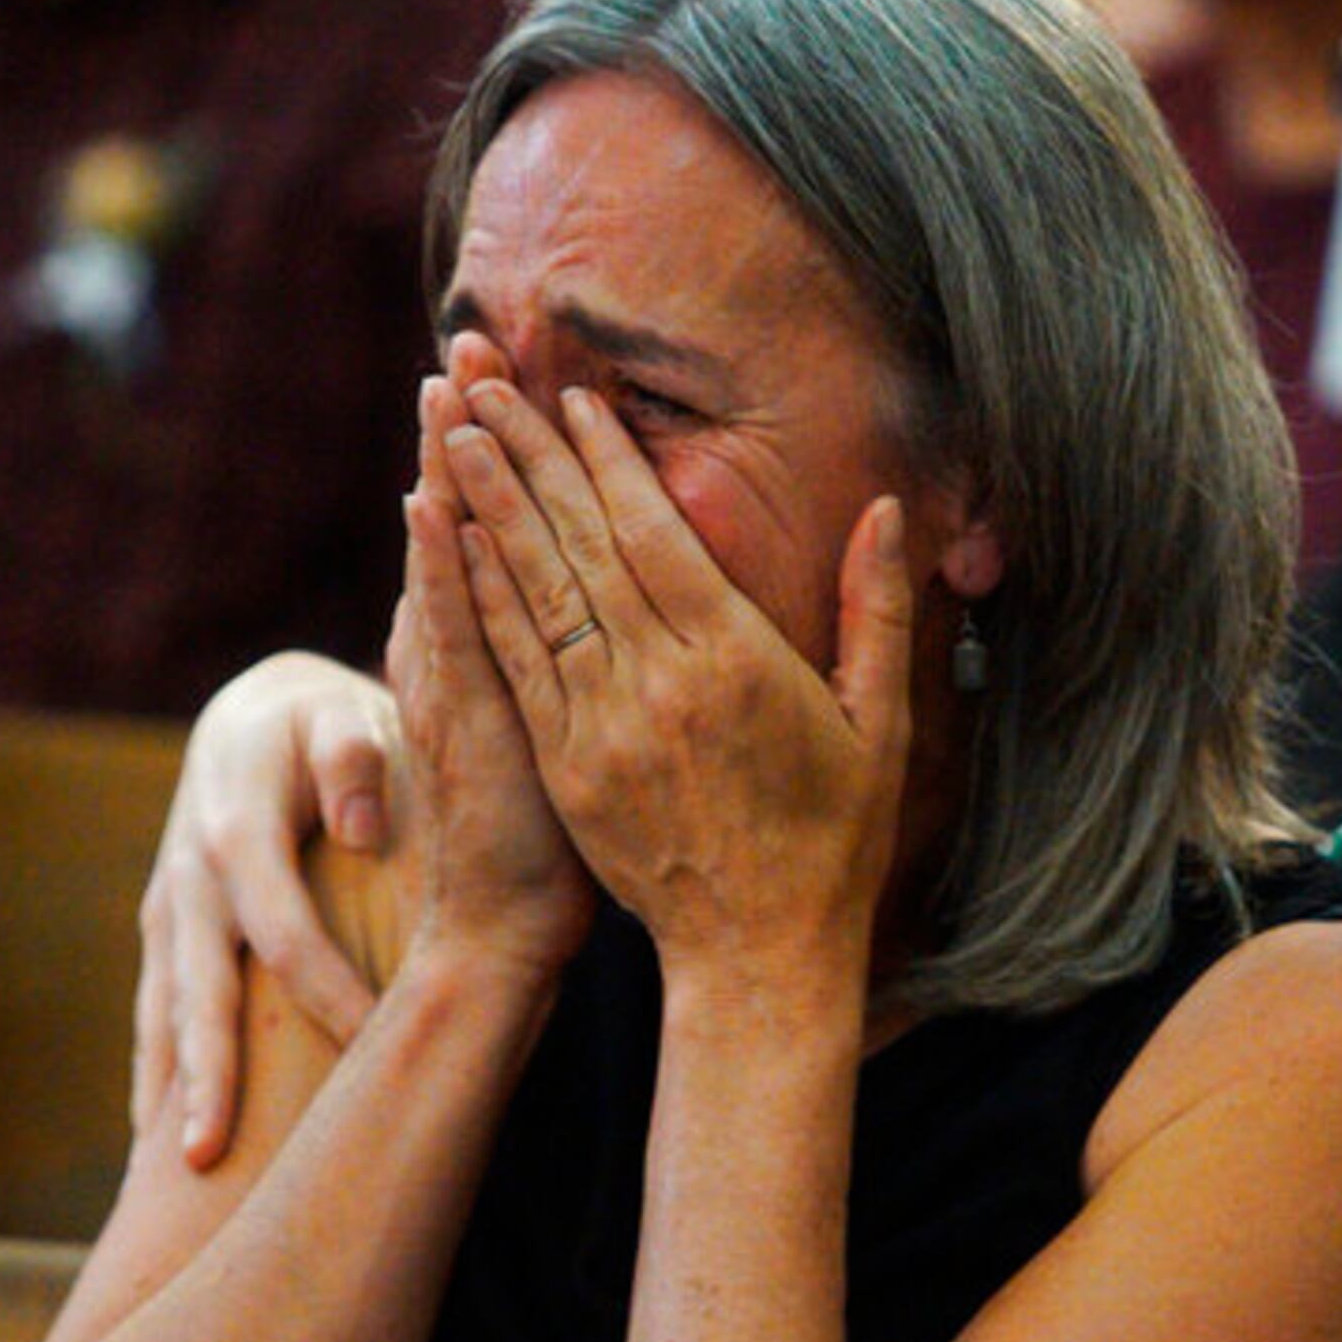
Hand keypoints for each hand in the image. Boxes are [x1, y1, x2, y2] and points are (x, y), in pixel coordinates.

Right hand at [133, 651, 402, 1167]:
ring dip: (166, 1092)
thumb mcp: (342, 715)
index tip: (377, 1047)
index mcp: (234, 828)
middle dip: (205, 1074)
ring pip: (161, 1014)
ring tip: (173, 1176)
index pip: (283, 931)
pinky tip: (154, 1147)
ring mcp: (166, 910)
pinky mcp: (163, 933)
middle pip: (198, 990)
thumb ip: (355, 759)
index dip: (329, 991)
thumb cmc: (321, 723)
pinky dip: (153, 1077)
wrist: (251, 715)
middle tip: (206, 1159)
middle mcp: (187, 879)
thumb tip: (363, 828)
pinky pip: (154, 1014)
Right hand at [393, 355, 598, 980]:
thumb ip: (556, 645)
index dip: (491, 441)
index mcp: (496, 641)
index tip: (500, 362)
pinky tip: (435, 504)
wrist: (505, 927)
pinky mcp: (465, 724)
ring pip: (451, 557)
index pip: (490, 520)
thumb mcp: (554, 719)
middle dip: (466, 424)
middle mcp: (462, 648)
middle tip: (466, 335)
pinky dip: (438, 569)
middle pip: (463, 515)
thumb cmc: (550, 833)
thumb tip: (581, 578)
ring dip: (448, 469)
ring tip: (445, 384)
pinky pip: (451, 635)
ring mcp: (456, 683)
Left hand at [438, 376, 913, 1018]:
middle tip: (488, 386)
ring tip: (459, 436)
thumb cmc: (834, 838)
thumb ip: (877, 610)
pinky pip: (515, 662)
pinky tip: (455, 543)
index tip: (576, 398)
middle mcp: (658, 684)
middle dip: (531, 458)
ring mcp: (601, 726)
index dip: (609, 460)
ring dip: (491, 508)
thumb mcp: (880, 723)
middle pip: (582, 546)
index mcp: (736, 662)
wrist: (759, 955)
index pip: (655, 534)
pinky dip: (480, 595)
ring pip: (536, 593)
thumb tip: (887, 511)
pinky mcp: (564, 765)